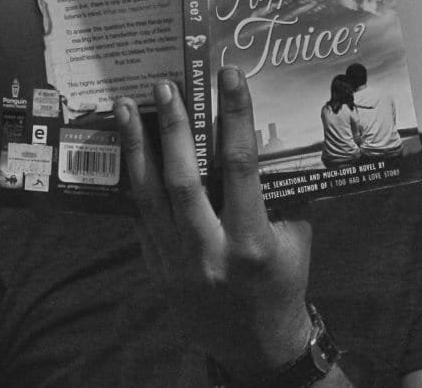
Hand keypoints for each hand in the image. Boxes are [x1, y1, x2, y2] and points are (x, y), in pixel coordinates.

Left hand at [115, 67, 312, 380]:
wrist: (254, 345)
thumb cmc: (282, 282)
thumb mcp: (296, 237)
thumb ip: (281, 192)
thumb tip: (273, 133)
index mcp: (253, 243)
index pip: (242, 167)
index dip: (235, 117)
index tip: (229, 76)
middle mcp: (210, 253)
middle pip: (182, 180)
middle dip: (172, 128)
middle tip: (163, 86)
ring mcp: (176, 263)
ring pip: (148, 196)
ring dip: (136, 146)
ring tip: (126, 106)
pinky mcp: (154, 267)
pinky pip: (141, 216)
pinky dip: (134, 179)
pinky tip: (128, 148)